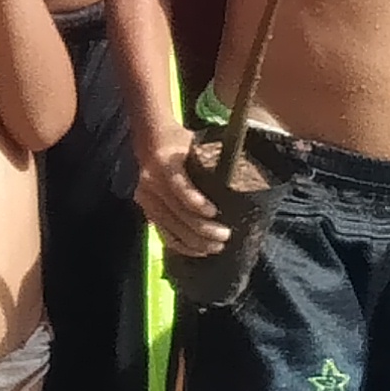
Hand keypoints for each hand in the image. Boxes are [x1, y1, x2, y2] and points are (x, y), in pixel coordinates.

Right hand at [137, 125, 230, 257]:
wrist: (150, 139)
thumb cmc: (180, 142)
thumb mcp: (194, 142)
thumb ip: (211, 157)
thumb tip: (243, 173)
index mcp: (164, 162)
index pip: (178, 185)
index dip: (195, 201)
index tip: (215, 212)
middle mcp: (151, 182)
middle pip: (176, 212)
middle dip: (202, 228)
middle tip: (225, 235)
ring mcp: (146, 198)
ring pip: (171, 227)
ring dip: (194, 241)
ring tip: (217, 246)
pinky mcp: (147, 210)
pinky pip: (164, 234)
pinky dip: (182, 245)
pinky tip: (199, 251)